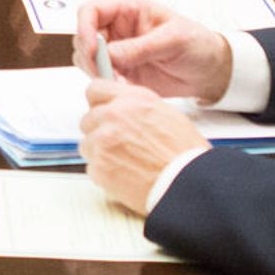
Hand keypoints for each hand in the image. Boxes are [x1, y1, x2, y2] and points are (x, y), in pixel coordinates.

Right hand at [75, 0, 232, 100]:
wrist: (210, 72)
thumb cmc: (198, 45)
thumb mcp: (173, 40)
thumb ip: (140, 47)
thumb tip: (111, 54)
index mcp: (129, 9)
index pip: (91, 10)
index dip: (85, 27)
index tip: (93, 48)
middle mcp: (118, 27)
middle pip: (84, 36)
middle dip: (90, 55)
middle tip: (107, 71)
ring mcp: (118, 50)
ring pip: (87, 58)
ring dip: (97, 71)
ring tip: (119, 81)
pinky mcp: (120, 70)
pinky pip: (100, 76)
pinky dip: (106, 84)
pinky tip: (124, 88)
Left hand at [79, 80, 208, 213]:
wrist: (186, 185)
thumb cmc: (185, 155)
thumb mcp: (167, 115)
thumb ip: (137, 106)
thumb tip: (121, 105)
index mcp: (132, 100)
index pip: (96, 89)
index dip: (98, 102)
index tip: (99, 110)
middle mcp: (114, 116)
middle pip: (88, 119)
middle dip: (99, 131)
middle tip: (120, 145)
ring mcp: (103, 141)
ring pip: (87, 144)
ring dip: (101, 153)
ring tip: (127, 163)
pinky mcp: (99, 166)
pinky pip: (91, 167)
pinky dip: (104, 173)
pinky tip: (126, 176)